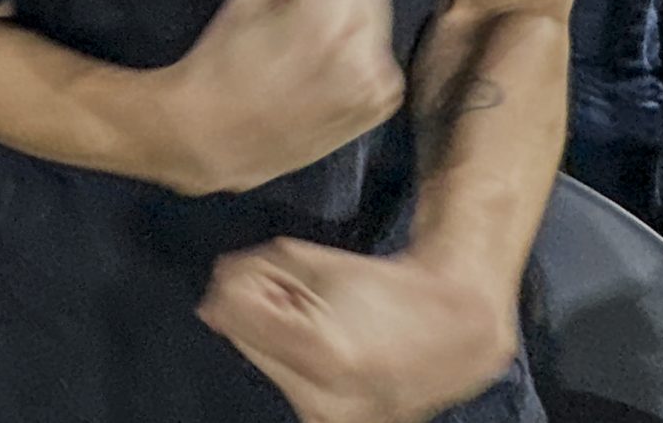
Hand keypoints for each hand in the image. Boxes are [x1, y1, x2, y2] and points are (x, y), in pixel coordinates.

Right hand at [162, 0, 403, 194]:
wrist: (216, 139)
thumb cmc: (222, 63)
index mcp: (324, 18)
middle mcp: (360, 51)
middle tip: (303, 21)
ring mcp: (375, 84)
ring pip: (380, 24)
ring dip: (353, 27)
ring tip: (313, 51)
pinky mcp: (378, 107)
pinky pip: (382, 60)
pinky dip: (361, 58)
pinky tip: (327, 73)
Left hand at [199, 241, 514, 422]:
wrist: (451, 331)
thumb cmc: (380, 285)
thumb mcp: (310, 261)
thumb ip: (250, 274)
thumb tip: (210, 305)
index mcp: (321, 353)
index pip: (230, 314)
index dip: (237, 284)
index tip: (260, 276)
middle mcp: (324, 402)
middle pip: (243, 344)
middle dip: (259, 317)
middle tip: (302, 304)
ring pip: (264, 368)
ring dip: (275, 344)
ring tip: (320, 328)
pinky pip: (288, 389)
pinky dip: (295, 368)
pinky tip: (326, 354)